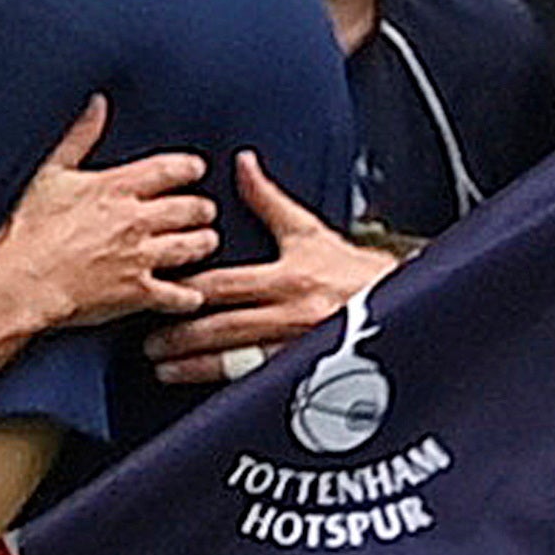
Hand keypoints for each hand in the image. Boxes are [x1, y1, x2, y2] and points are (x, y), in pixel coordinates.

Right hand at [0, 96, 217, 330]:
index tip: (193, 172)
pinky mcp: (138, 292)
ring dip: (202, 245)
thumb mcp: (50, 174)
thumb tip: (98, 103)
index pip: (175, 169)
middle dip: (201, 210)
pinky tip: (189, 295)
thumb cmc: (29, 229)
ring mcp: (141, 257)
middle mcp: (137, 219)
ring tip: (199, 244)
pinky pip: (180, 295)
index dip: (190, 169)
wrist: (20, 281)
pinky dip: (188, 296)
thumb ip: (79, 137)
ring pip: (196, 247)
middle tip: (199, 213)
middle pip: (195, 209)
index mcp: (117, 187)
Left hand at [144, 149, 398, 383]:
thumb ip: (268, 201)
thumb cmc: (353, 270)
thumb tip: (241, 164)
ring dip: (195, 367)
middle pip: (223, 327)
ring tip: (163, 369)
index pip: (223, 285)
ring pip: (237, 361)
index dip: (186, 290)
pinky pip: (261, 382)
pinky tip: (205, 391)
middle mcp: (292, 314)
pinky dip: (230, 387)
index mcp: (289, 277)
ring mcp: (299, 348)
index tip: (155, 291)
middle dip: (180, 337)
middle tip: (148, 344)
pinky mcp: (307, 374)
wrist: (407, 305)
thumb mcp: (308, 232)